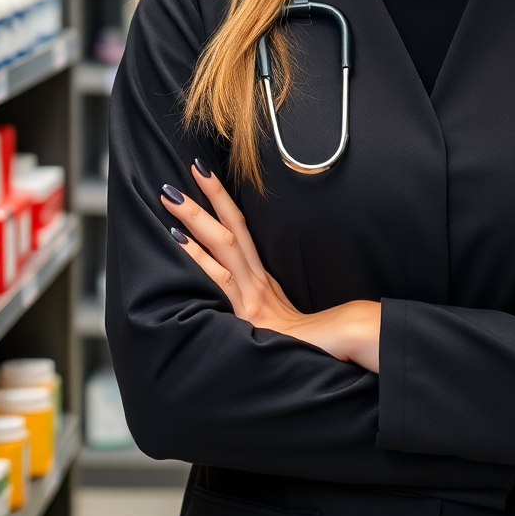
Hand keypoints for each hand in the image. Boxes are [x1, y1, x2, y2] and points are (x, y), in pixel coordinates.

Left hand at [161, 162, 380, 372]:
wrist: (344, 344)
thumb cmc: (316, 340)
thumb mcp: (283, 319)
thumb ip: (263, 305)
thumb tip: (247, 297)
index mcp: (262, 279)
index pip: (240, 229)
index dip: (222, 201)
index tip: (204, 175)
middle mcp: (256, 282)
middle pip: (229, 229)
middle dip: (206, 199)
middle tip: (185, 171)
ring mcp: (251, 296)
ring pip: (221, 246)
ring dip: (194, 219)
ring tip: (170, 196)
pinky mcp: (247, 314)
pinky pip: (218, 279)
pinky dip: (197, 257)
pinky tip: (177, 239)